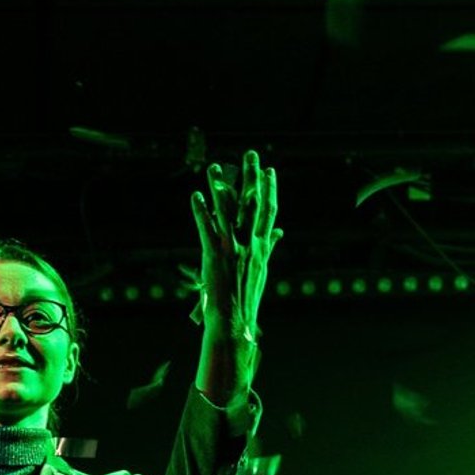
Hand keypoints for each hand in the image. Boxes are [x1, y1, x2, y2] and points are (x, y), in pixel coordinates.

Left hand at [192, 149, 279, 332]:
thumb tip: (279, 232)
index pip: (268, 211)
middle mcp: (250, 244)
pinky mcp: (214, 256)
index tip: (269, 170)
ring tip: (215, 167)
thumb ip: (269, 246)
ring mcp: (233, 248)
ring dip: (220, 186)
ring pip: (228, 211)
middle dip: (252, 177)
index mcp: (261, 247)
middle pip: (253, 203)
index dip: (269, 189)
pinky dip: (201, 211)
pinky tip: (195, 195)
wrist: (235, 321)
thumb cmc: (247, 298)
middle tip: (251, 153)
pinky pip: (206, 228)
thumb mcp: (262, 270)